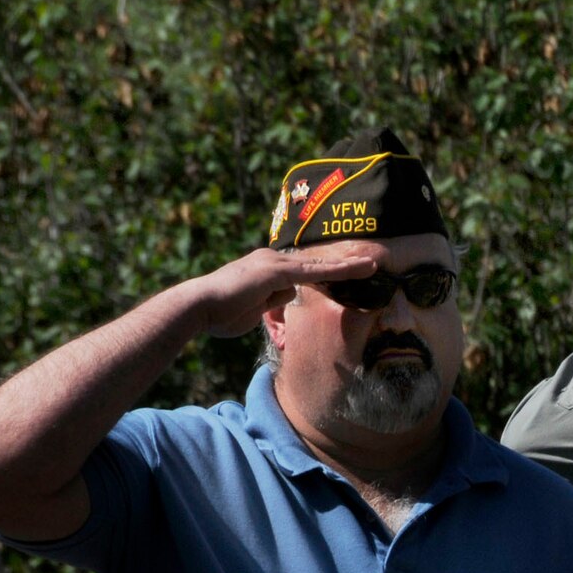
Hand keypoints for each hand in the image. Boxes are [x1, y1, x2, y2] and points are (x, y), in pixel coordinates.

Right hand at [186, 246, 383, 338]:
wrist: (198, 308)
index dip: (329, 272)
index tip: (350, 273)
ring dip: (347, 266)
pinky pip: (314, 272)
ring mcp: (273, 263)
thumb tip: (289, 294)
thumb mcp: (254, 308)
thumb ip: (273, 299)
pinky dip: (336, 272)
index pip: (305, 270)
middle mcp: (271, 259)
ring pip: (319, 265)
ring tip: (374, 265)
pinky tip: (357, 271)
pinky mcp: (275, 271)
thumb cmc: (220, 313)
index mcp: (267, 268)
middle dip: (344, 264)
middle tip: (372, 262)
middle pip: (316, 263)